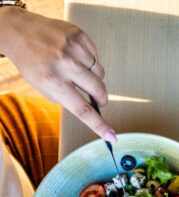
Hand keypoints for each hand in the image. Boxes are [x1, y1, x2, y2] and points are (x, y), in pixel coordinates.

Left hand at [0, 7, 115, 142]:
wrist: (20, 31)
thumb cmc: (31, 61)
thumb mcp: (43, 87)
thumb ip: (67, 98)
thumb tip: (92, 108)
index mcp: (52, 81)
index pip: (82, 109)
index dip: (99, 124)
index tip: (111, 136)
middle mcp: (64, 64)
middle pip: (98, 90)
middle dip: (101, 97)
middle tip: (97, 98)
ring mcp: (74, 48)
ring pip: (101, 73)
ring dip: (93, 76)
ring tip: (76, 69)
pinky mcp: (80, 36)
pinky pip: (96, 56)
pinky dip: (89, 60)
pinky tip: (75, 55)